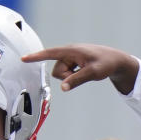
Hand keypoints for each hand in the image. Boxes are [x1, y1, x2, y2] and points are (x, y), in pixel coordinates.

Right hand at [22, 44, 139, 94]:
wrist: (117, 61)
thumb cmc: (106, 64)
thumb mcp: (92, 73)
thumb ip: (76, 80)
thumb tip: (63, 88)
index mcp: (71, 50)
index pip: (50, 53)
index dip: (36, 57)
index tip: (23, 59)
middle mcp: (69, 53)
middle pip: (57, 70)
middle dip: (67, 77)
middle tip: (84, 74)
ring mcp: (72, 58)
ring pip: (62, 74)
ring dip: (72, 77)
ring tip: (86, 72)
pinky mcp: (75, 63)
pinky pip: (68, 73)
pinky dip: (75, 76)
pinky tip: (86, 71)